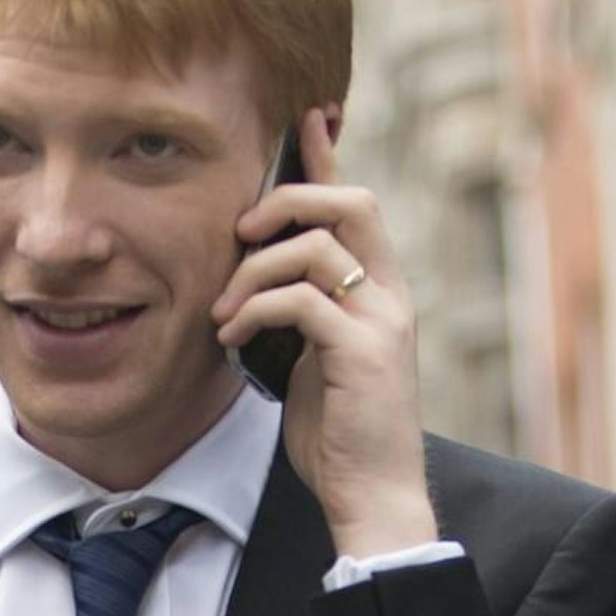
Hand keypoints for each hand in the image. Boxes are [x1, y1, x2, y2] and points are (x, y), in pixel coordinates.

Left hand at [213, 109, 438, 564]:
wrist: (374, 496)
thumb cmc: (340, 434)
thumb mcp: (313, 360)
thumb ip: (300, 314)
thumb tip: (257, 282)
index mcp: (382, 293)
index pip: (357, 206)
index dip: (328, 158)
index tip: (304, 119)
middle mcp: (392, 297)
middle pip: (351, 204)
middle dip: (289, 201)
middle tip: (241, 231)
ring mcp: (383, 323)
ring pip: (318, 248)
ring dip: (255, 271)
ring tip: (223, 310)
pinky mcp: (363, 354)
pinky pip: (302, 301)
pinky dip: (256, 310)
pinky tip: (231, 338)